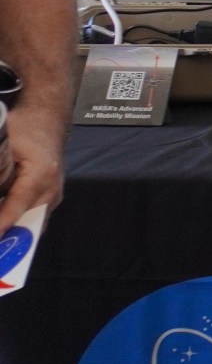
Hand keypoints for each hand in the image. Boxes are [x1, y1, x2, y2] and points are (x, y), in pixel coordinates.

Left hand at [0, 108, 63, 236]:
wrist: (47, 119)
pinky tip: (4, 229)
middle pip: (27, 221)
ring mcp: (54, 195)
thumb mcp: (4, 143)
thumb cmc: (26, 128)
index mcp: (42, 173)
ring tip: (1, 244)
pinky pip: (33, 218)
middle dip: (8, 236)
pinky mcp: (50, 198)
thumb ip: (0, 171)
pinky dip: (18, 225)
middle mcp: (52, 188)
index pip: (17, 205)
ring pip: (31, 223)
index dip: (2, 223)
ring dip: (13, 233)